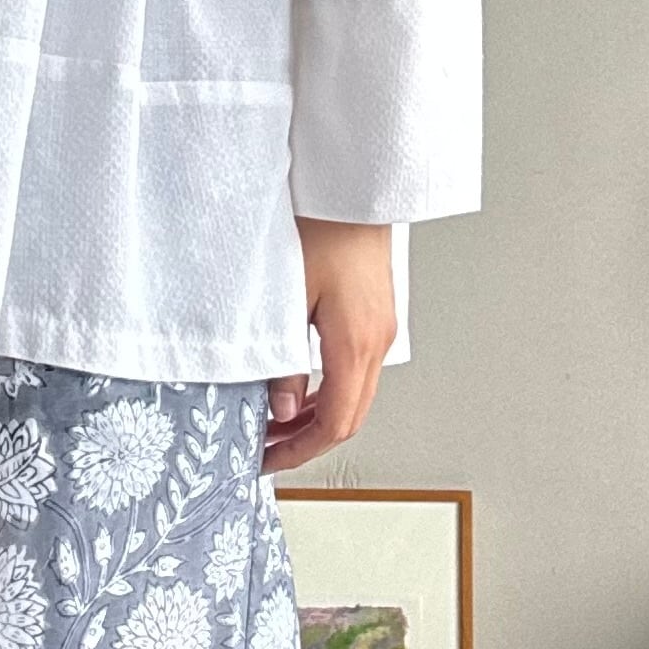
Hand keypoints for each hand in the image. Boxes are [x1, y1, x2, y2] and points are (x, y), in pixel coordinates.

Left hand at [262, 219, 396, 473]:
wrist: (352, 187)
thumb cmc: (320, 227)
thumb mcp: (286, 301)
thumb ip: (282, 363)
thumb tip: (280, 411)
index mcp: (355, 343)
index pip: (334, 422)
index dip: (300, 450)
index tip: (269, 461)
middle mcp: (376, 341)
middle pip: (349, 417)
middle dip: (308, 442)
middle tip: (268, 450)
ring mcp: (380, 330)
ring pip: (355, 396)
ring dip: (319, 417)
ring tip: (278, 425)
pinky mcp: (375, 317)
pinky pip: (357, 371)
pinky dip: (329, 391)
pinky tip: (302, 390)